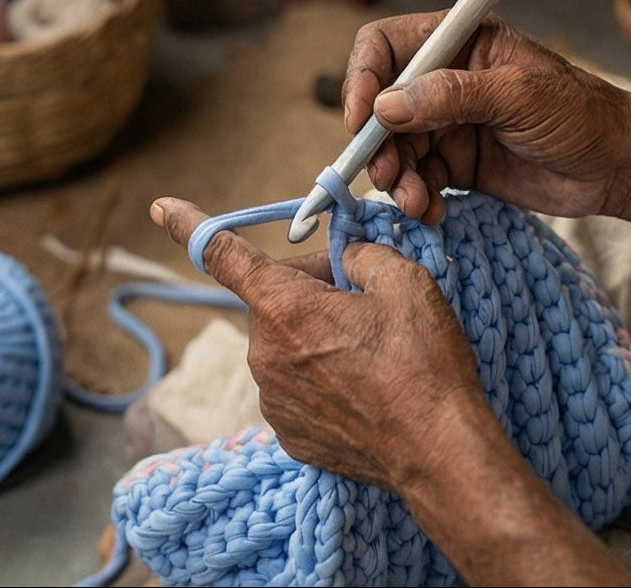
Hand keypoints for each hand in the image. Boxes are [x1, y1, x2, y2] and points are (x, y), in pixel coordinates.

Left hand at [149, 196, 487, 491]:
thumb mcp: (406, 283)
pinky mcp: (289, 433)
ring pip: (286, 341)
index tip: (161, 208)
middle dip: (311, 289)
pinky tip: (363, 385)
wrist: (440, 452)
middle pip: (275, 299)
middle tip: (362, 300)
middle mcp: (265, 355)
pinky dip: (321, 373)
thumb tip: (345, 259)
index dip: (191, 226)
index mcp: (285, 309)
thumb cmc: (424, 363)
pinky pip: (295, 383)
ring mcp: (274, 400)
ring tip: (371, 351)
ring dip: (317, 333)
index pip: (224, 254)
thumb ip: (363, 254)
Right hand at [344, 11, 630, 223]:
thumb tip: (386, 106)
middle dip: (378, 144)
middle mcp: (445, 81)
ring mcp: (447, 124)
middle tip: (389, 175)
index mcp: (460, 42)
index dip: (363, 78)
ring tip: (418, 202)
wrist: (615, 166)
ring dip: (397, 178)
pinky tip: (433, 211)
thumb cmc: (581, 114)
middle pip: (381, 106)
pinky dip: (417, 197)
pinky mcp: (455, 163)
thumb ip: (452, 96)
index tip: (361, 120)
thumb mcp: (520, 96)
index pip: (385, 46)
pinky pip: (417, 179)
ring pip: (395, 149)